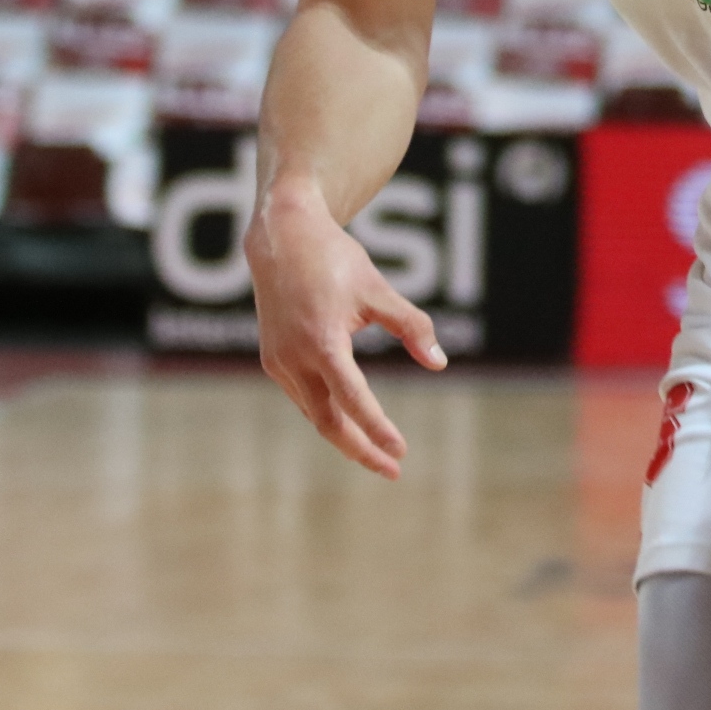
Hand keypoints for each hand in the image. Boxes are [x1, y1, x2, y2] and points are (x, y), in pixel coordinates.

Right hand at [245, 188, 444, 478]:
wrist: (282, 238)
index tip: (401, 452)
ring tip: (378, 453)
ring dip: (344, 436)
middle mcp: (294, 358)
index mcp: (321, 341)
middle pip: (328, 421)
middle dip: (360, 450)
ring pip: (314, 413)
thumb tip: (438, 363)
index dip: (377, 430)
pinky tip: (348, 422)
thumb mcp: (379, 290)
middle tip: (392, 470)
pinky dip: (327, 414)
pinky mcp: (272, 359)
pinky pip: (303, 397)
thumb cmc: (336, 260)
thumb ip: (411, 325)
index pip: (353, 399)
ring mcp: (278, 362)